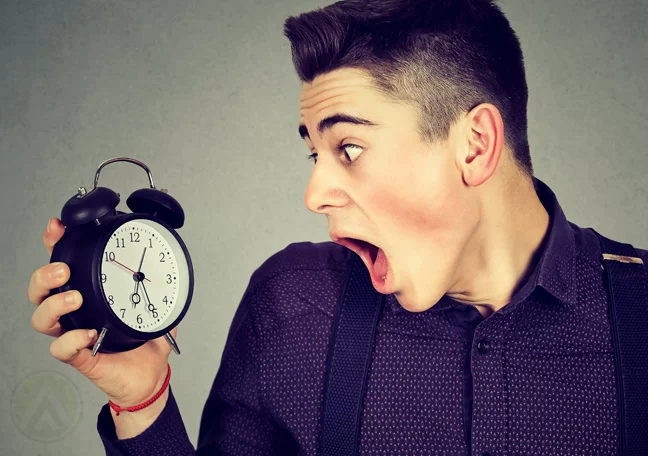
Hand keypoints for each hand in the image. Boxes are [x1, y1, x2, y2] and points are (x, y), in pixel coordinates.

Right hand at [27, 218, 176, 410]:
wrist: (151, 375)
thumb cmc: (147, 338)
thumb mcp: (157, 303)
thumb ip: (160, 283)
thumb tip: (169, 262)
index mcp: (90, 292)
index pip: (63, 263)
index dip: (54, 244)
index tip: (58, 228)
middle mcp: (76, 311)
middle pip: (40, 289)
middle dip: (44, 275)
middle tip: (64, 270)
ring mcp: (74, 333)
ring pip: (41, 318)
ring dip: (53, 304)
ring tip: (76, 298)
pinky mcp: (80, 357)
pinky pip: (61, 348)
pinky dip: (71, 339)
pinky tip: (89, 333)